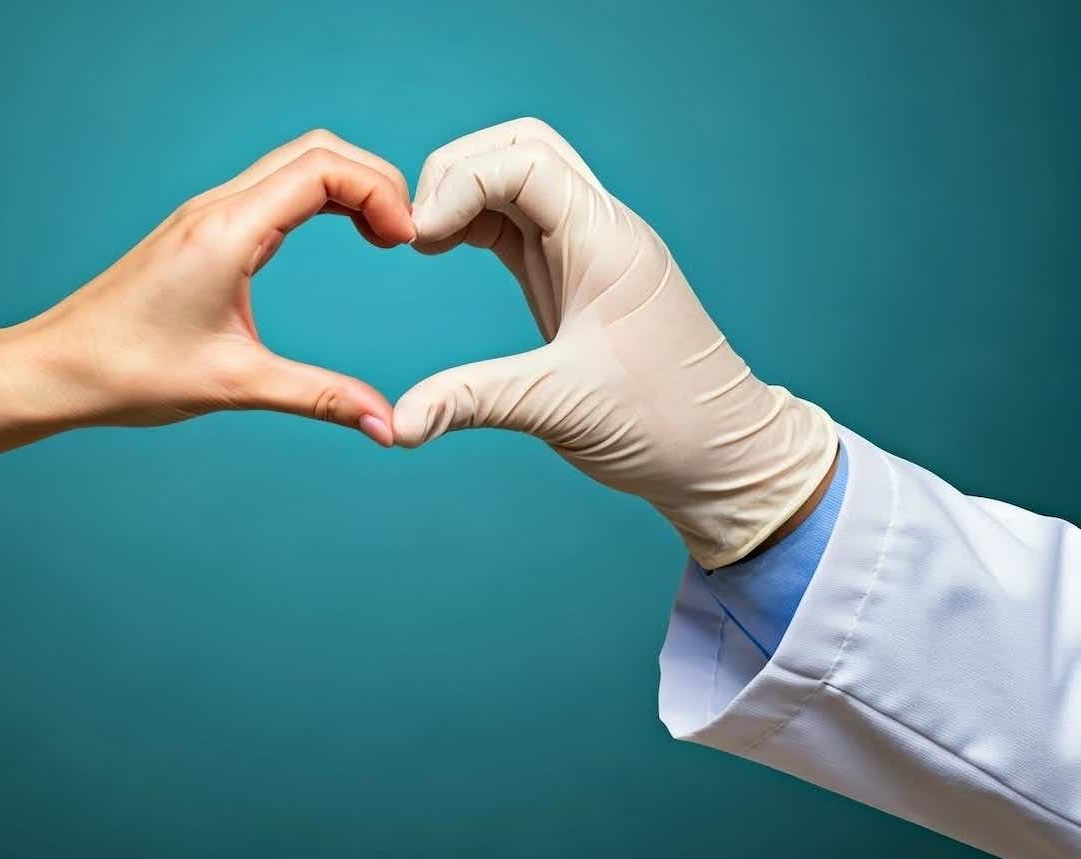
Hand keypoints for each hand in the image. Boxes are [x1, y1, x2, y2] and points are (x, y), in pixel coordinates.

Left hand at [0, 130, 414, 445]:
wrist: (55, 368)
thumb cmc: (128, 372)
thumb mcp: (236, 385)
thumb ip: (320, 397)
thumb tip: (387, 426)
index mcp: (227, 231)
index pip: (323, 169)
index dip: (379, 192)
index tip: (407, 242)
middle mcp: (217, 208)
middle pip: (316, 151)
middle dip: (373, 180)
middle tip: (405, 236)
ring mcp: (206, 214)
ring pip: (294, 164)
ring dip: (347, 187)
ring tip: (383, 236)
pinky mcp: (200, 230)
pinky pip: (273, 189)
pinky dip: (319, 198)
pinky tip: (337, 237)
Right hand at [393, 118, 835, 566]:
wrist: (721, 454)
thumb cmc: (663, 424)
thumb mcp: (559, 408)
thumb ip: (471, 401)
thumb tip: (395, 425)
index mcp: (605, 240)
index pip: (524, 161)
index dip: (459, 182)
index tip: (417, 239)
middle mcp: (599, 228)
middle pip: (520, 146)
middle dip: (457, 172)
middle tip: (415, 233)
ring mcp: (587, 248)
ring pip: (517, 177)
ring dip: (463, 195)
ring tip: (422, 244)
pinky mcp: (573, 273)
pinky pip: (518, 219)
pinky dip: (474, 222)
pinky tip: (443, 252)